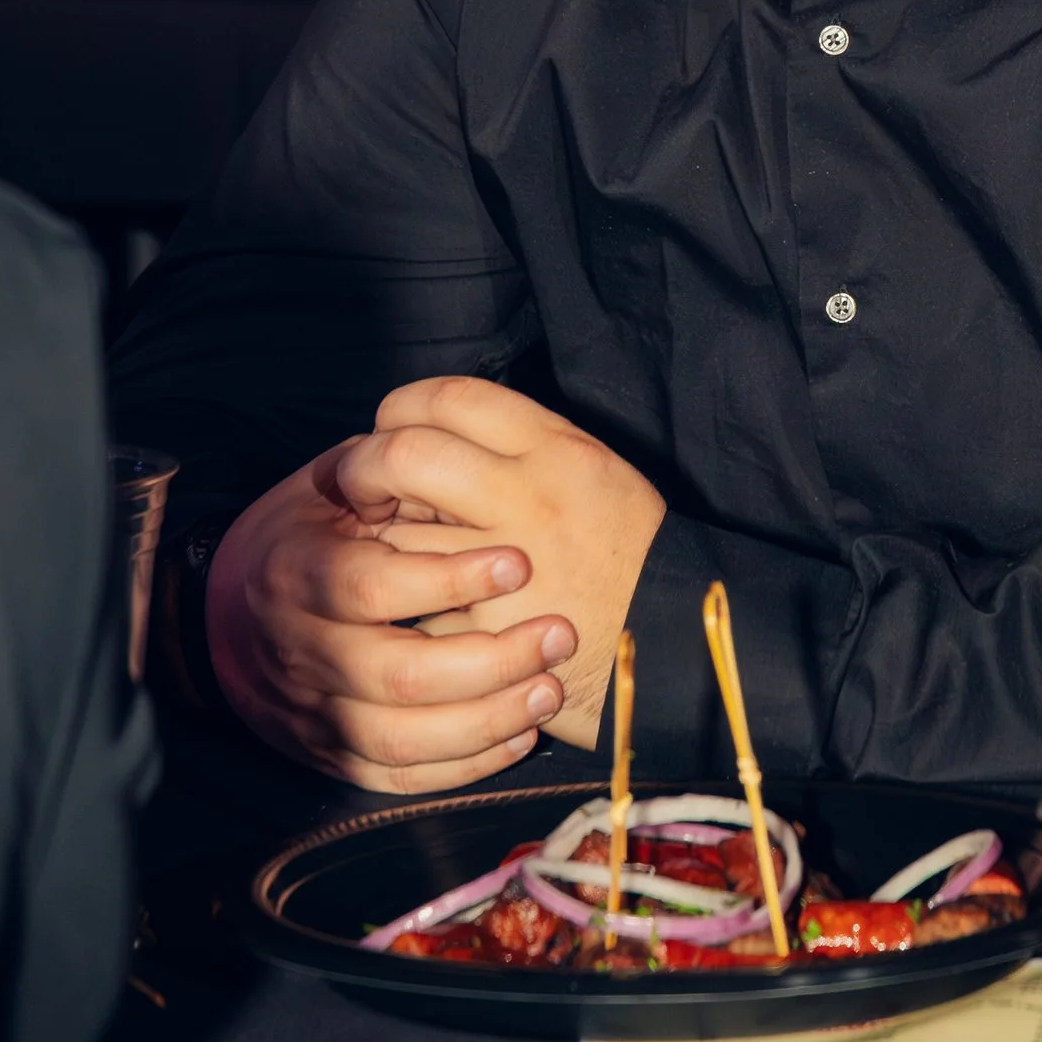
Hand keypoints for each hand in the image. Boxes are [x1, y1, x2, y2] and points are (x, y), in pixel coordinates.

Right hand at [205, 449, 577, 794]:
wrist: (224, 618)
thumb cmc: (303, 537)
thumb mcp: (327, 490)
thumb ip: (383, 475)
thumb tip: (456, 450)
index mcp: (295, 573)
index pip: (369, 587)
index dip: (447, 580)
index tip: (520, 564)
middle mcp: (300, 651)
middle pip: (395, 676)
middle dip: (489, 661)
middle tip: (558, 634)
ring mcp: (314, 712)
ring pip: (401, 739)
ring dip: (486, 721)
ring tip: (549, 689)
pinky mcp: (332, 757)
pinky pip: (399, 779)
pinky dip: (463, 765)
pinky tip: (517, 735)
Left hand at [328, 377, 662, 748]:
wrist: (677, 643)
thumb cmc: (633, 555)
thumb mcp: (597, 474)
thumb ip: (526, 448)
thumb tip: (438, 437)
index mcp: (558, 450)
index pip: (450, 398)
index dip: (402, 410)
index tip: (391, 431)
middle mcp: (527, 498)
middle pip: (405, 454)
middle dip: (365, 469)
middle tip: (365, 492)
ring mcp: (502, 568)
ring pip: (397, 534)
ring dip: (379, 540)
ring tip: (389, 548)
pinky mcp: (484, 632)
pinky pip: (416, 606)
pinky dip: (407, 605)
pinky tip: (418, 604)